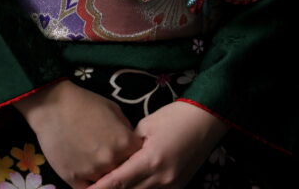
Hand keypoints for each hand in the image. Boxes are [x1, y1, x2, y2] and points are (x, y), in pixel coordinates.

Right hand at [14, 80, 141, 188]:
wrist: (53, 106)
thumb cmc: (85, 102)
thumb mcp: (113, 109)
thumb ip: (126, 130)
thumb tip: (131, 144)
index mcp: (124, 143)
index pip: (139, 159)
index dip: (134, 157)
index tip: (129, 154)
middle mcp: (111, 161)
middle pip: (123, 174)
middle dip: (120, 167)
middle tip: (112, 160)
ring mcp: (92, 172)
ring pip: (106, 184)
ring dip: (104, 176)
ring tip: (97, 163)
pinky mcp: (74, 180)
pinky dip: (90, 184)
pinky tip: (87, 172)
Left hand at [89, 100, 227, 188]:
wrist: (206, 120)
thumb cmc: (174, 116)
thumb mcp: (147, 125)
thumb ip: (129, 145)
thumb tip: (116, 158)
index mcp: (150, 160)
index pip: (118, 182)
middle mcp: (161, 179)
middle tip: (91, 187)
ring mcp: (172, 187)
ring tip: (109, 186)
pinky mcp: (179, 188)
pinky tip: (132, 186)